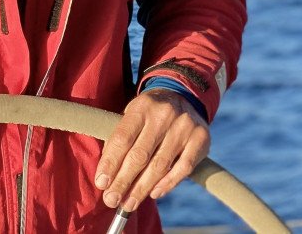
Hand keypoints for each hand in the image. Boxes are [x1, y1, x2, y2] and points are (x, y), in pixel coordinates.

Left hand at [94, 89, 209, 212]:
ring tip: (129, 204)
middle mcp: (164, 114)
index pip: (123, 138)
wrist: (183, 97)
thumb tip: (106, 179)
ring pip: (160, 165)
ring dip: (142, 189)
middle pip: (140, 155)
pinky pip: (183, 168)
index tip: (101, 183)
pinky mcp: (200, 138)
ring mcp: (184, 125)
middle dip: (123, 182)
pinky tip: (154, 193)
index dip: (110, 163)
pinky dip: (167, 184)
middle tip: (111, 200)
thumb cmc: (149, 116)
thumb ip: (119, 142)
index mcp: (142, 106)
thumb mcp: (132, 117)